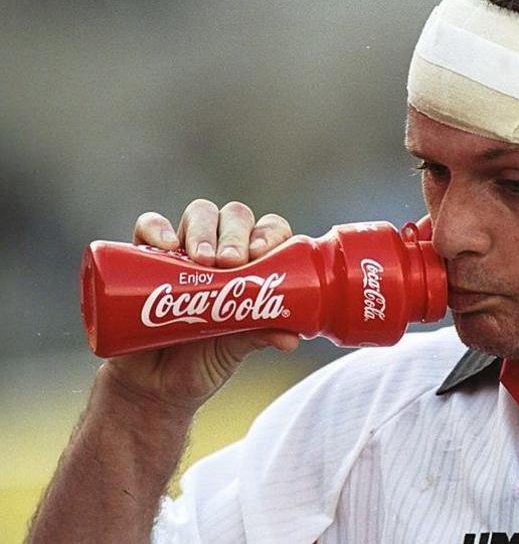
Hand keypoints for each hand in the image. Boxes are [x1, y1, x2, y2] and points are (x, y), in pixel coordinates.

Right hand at [99, 199, 300, 414]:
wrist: (152, 387)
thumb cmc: (202, 362)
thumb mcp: (233, 350)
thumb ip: (259, 337)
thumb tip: (291, 338)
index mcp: (252, 268)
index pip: (268, 232)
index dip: (270, 234)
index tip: (262, 253)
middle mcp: (220, 252)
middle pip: (234, 217)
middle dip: (235, 233)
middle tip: (231, 261)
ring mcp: (183, 252)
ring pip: (199, 214)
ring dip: (203, 229)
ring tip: (202, 259)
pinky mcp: (144, 257)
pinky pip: (148, 227)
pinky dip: (156, 228)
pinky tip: (164, 246)